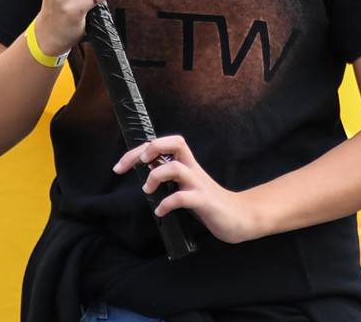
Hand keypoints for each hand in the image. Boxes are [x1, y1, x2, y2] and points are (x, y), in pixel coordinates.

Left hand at [116, 135, 265, 243]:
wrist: (238, 217)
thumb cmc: (208, 203)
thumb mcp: (187, 186)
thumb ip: (170, 178)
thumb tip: (146, 173)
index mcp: (187, 165)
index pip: (164, 144)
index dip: (140, 150)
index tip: (121, 165)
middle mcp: (193, 169)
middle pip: (174, 142)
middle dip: (149, 149)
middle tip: (135, 165)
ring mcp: (199, 184)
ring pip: (176, 167)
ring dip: (155, 177)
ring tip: (147, 190)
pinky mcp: (204, 201)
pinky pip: (183, 197)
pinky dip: (167, 203)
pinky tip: (160, 211)